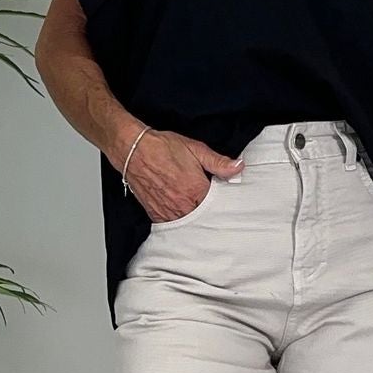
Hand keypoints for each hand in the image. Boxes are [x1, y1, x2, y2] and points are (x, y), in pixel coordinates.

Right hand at [118, 127, 241, 221]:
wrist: (133, 150)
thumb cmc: (163, 147)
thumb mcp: (196, 149)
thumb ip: (219, 162)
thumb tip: (239, 167)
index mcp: (196, 189)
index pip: (217, 205)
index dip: (222, 203)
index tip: (226, 201)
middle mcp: (182, 204)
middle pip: (204, 218)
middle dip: (209, 214)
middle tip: (213, 209)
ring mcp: (168, 211)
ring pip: (188, 224)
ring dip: (194, 219)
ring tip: (198, 213)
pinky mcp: (156, 214)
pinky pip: (172, 225)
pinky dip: (179, 222)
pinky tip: (182, 215)